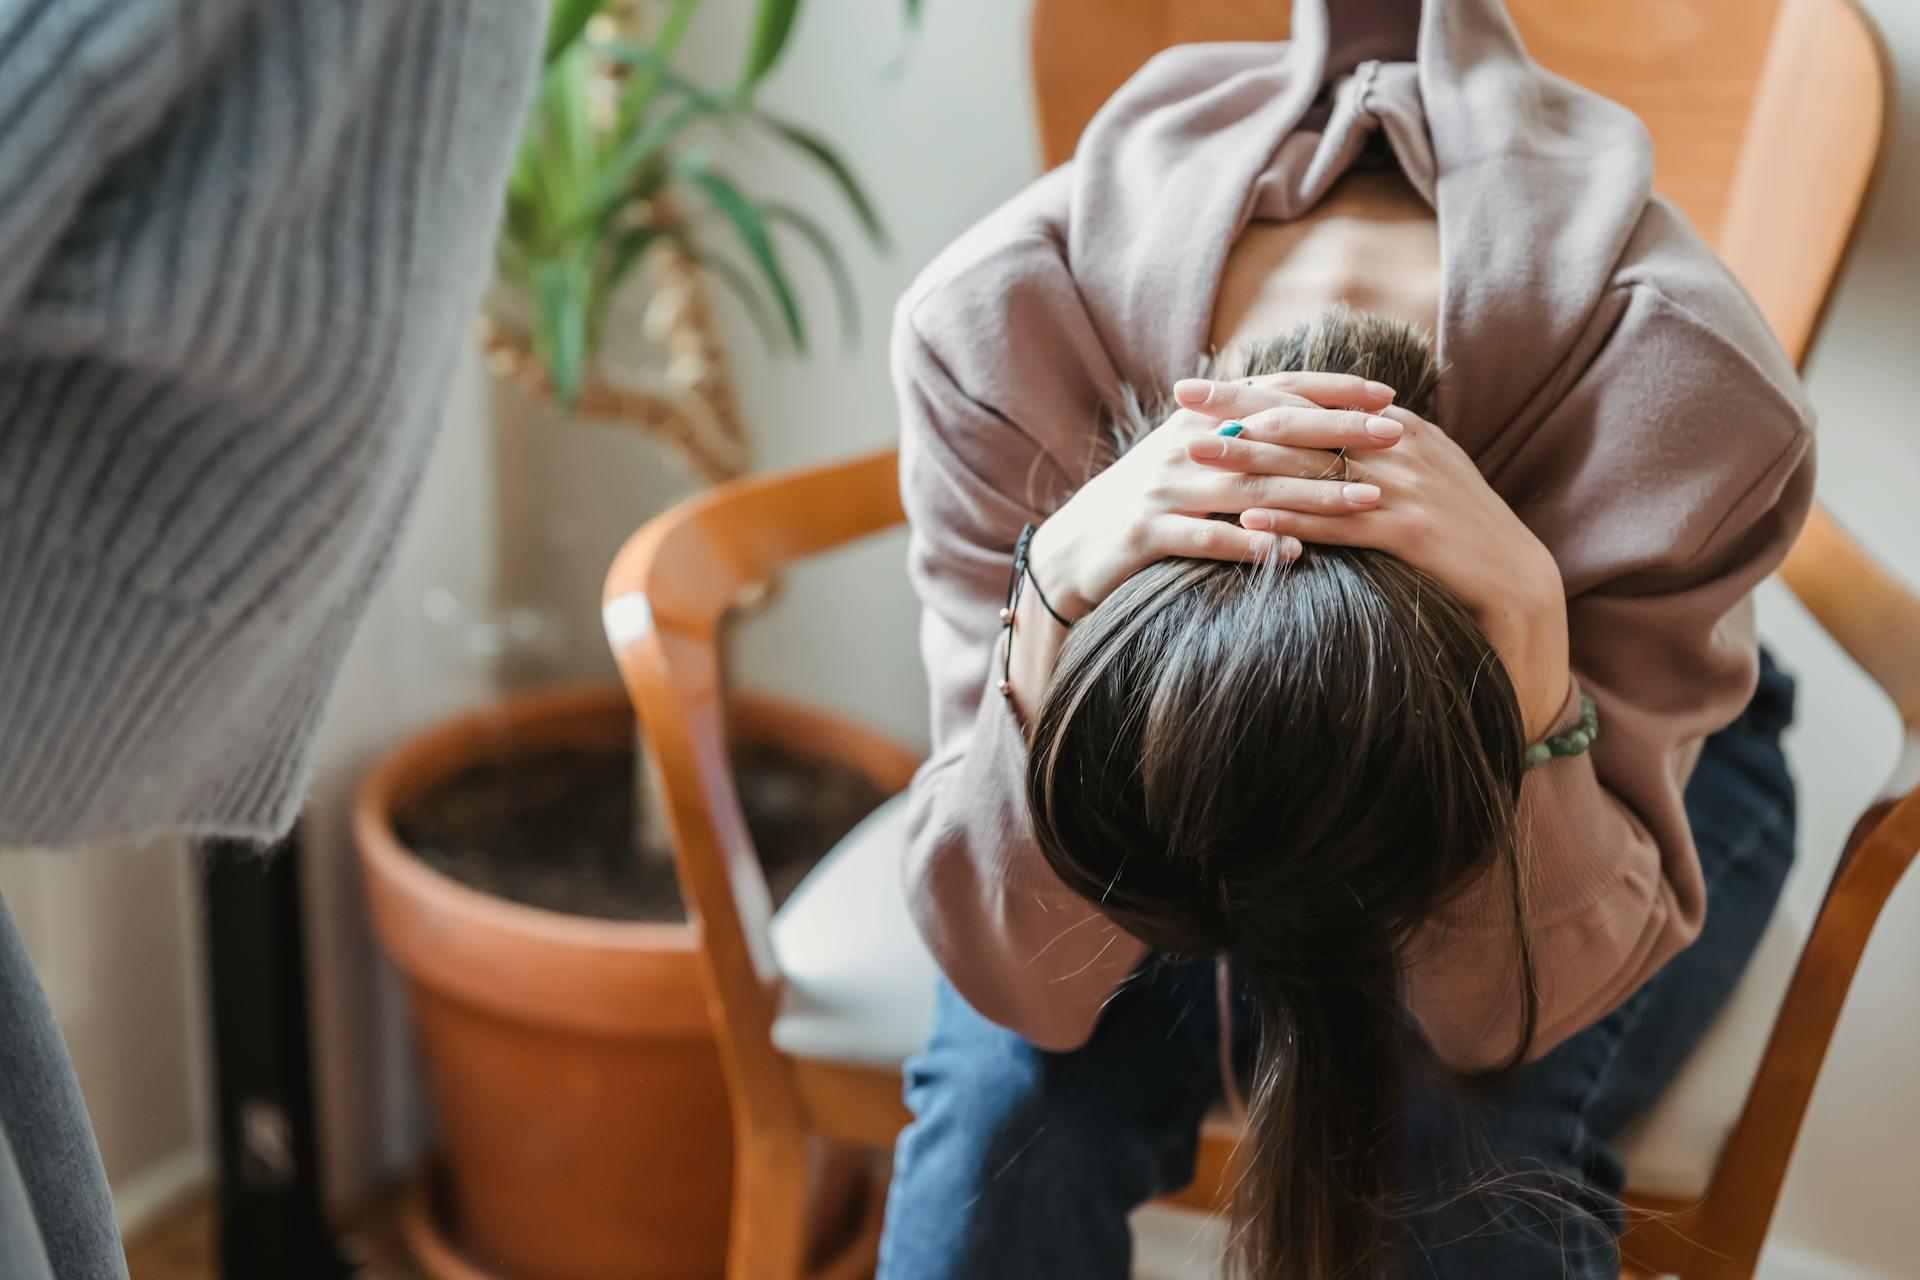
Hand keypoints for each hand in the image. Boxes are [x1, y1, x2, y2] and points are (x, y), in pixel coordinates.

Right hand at [1001, 372, 1400, 724]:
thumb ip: (1240, 433)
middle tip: (1395, 439)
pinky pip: (1207, 539)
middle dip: (1338, 437)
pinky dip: (1251, 546)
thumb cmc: (1147, 503)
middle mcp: (1183, 447)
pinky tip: (1292, 555)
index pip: (1274, 393)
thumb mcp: (1189, 458)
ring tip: (1365, 503)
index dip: (1330, 392)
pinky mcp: (1145, 533)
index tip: (1385, 397)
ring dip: (1312, 495)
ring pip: (1250, 487)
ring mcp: (1164, 489)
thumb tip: (1311, 414)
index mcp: (1198, 421)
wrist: (1071, 548)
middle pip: (1273, 436)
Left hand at [1178, 379, 1571, 739]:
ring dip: (1249, 462)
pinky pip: (1338, 522)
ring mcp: (1406, 487)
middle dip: (1236, 412)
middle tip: (1180, 405)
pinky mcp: (1410, 531)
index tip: (1198, 384)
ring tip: (1197, 458)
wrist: (1514, 579)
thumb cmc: (1455, 529)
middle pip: (1303, 422)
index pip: (1310, 398)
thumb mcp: (1418, 473)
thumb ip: (1370, 448)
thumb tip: (1312, 433)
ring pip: (1313, 468)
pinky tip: (1249, 519)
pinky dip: (1291, 519)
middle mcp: (1399, 446)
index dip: (1250, 390)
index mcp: (1397, 425)